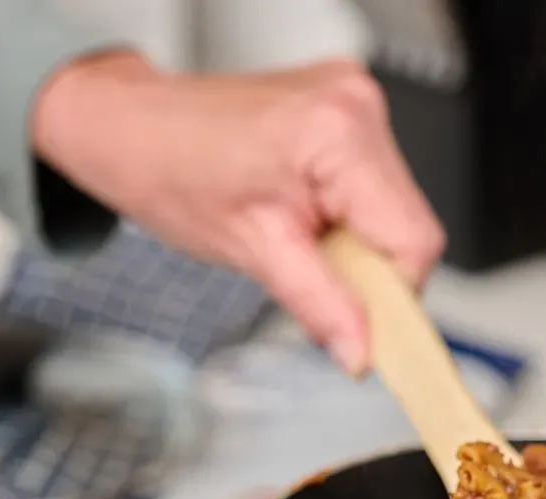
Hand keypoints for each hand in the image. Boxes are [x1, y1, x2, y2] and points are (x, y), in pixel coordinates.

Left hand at [32, 52, 445, 375]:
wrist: (130, 129)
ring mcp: (356, 99)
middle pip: (410, 224)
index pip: (414, 240)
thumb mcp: (252, 253)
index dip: (392, 295)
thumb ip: (321, 306)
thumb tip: (363, 352)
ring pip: (396, 209)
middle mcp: (357, 104)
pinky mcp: (349, 108)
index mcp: (338, 134)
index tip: (365, 328)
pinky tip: (304, 210)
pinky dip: (348, 216)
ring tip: (298, 232)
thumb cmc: (170, 172)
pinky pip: (376, 187)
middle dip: (369, 267)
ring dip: (357, 242)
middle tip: (308, 268)